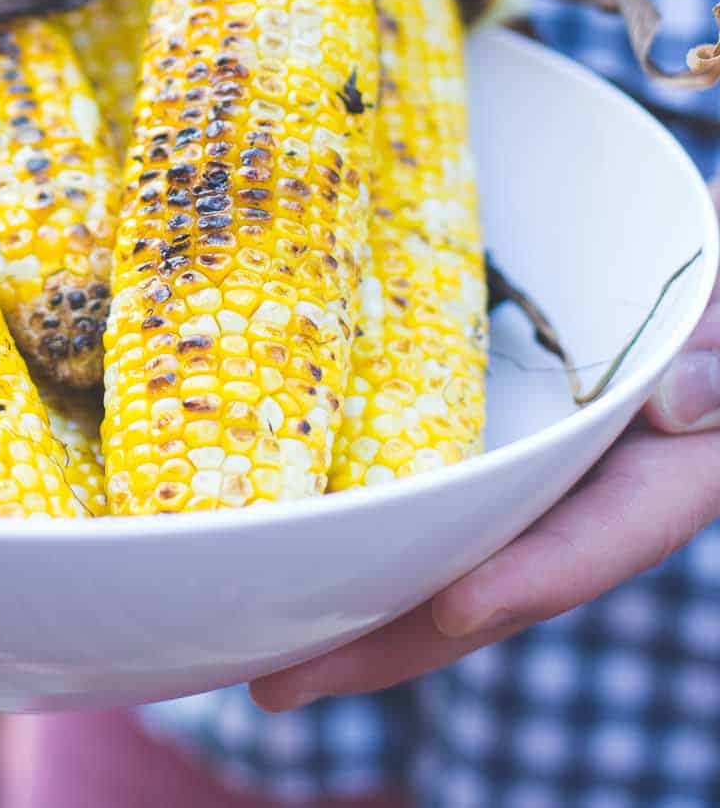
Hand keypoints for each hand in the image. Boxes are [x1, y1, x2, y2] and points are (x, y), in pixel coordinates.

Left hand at [250, 178, 719, 711]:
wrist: (664, 234)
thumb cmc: (705, 272)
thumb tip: (678, 404)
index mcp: (664, 473)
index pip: (605, 534)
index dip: (533, 578)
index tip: (457, 608)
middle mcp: (583, 485)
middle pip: (491, 576)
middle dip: (391, 636)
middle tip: (279, 684)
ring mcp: (519, 460)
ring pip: (437, 542)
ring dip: (350, 594)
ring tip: (245, 645)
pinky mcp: (464, 419)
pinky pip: (407, 477)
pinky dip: (348, 516)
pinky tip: (268, 538)